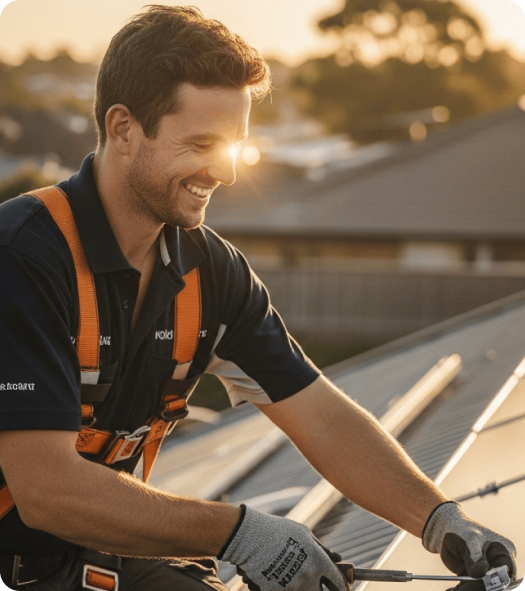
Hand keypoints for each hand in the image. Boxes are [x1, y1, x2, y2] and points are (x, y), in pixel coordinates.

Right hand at [219, 505, 348, 590]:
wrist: (248, 536)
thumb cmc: (278, 530)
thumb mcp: (303, 534)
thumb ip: (322, 549)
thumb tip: (338, 559)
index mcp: (317, 562)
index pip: (338, 583)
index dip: (342, 587)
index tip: (342, 588)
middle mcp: (307, 577)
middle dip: (319, 588)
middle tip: (310, 581)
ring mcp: (291, 587)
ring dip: (297, 586)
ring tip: (286, 573)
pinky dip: (279, 588)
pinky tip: (273, 576)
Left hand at [422, 501, 516, 590]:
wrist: (446, 530)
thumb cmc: (461, 530)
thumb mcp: (469, 541)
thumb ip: (475, 557)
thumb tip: (481, 572)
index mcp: (503, 552)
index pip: (505, 573)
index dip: (493, 583)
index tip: (476, 585)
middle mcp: (498, 564)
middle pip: (495, 584)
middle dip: (478, 588)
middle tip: (462, 589)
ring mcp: (487, 573)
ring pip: (483, 588)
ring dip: (469, 590)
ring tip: (455, 590)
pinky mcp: (475, 579)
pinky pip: (472, 588)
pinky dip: (463, 590)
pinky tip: (453, 590)